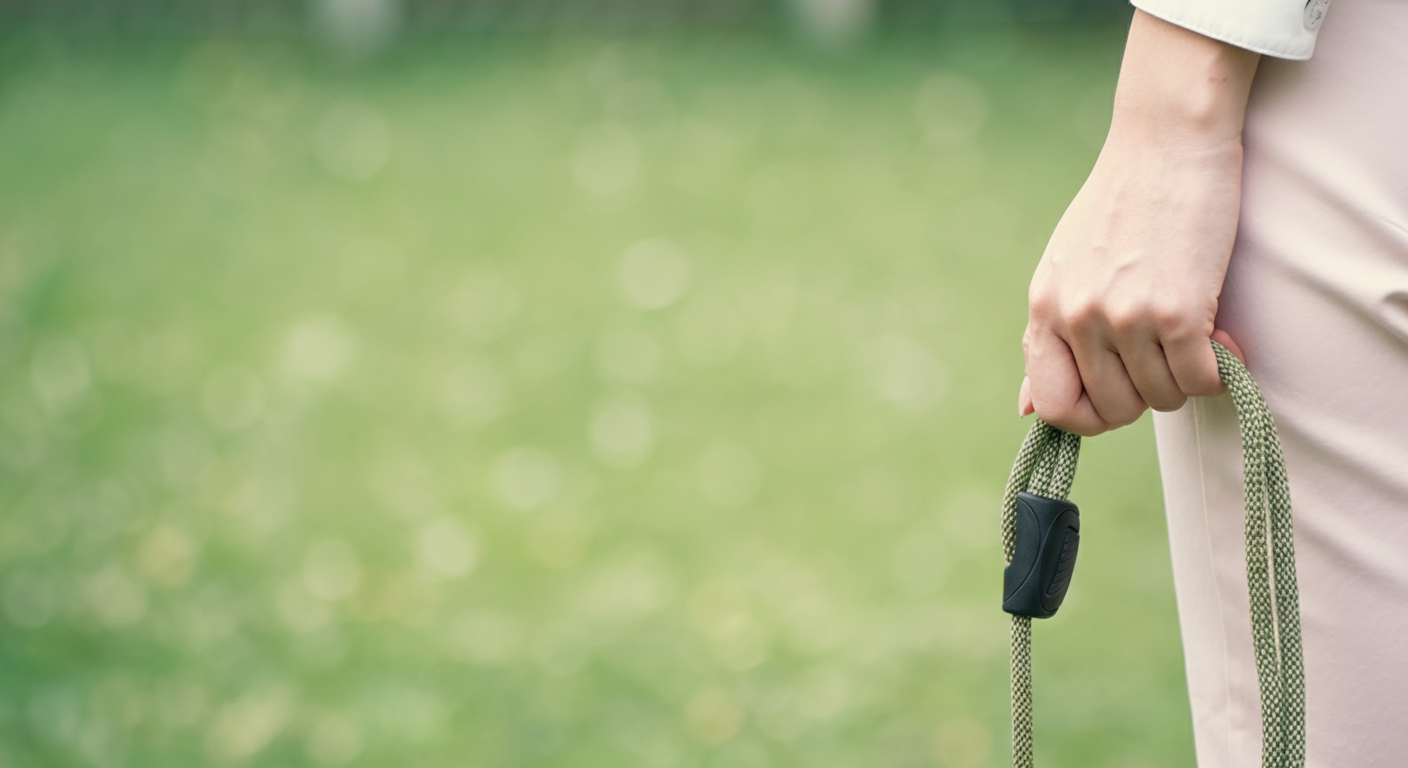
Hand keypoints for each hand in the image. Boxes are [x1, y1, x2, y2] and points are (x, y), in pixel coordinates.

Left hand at [1018, 11, 1259, 435]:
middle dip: (1146, 395)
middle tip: (1166, 357)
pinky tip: (1220, 337)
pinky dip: (1219, 371)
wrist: (1167, 141)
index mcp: (1044, 309)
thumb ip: (1050, 336)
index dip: (1089, 416)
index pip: (1051, 405)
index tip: (1120, 393)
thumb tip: (1025, 410)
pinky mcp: (1177, 311)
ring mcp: (1125, 317)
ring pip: (1162, 399)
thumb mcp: (1066, 268)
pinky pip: (1200, 382)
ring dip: (1186, 378)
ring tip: (1194, 335)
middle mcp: (1077, 318)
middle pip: (1114, 411)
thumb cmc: (1123, 203)